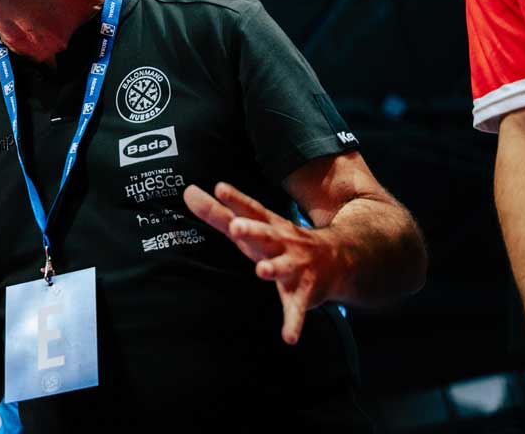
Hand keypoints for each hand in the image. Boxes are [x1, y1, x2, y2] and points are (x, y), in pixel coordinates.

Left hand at [183, 182, 342, 344]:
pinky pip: (298, 309)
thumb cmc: (278, 240)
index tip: (219, 187)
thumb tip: (187, 191)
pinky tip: (288, 337)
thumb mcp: (251, 226)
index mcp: (267, 226)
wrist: (338, 259)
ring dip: (274, 268)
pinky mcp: (303, 293)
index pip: (250, 209)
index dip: (235, 199)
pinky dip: (294, 322)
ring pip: (283, 267)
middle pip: (266, 235)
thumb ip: (218, 212)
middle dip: (252, 230)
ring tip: (261, 270)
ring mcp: (295, 267)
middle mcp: (282, 243)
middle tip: (235, 227)